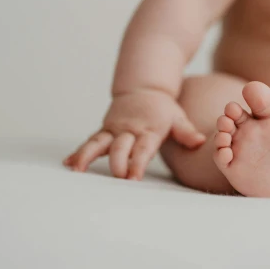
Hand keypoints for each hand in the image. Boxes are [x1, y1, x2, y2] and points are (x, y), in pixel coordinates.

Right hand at [63, 89, 205, 179]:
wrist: (144, 89)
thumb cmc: (164, 110)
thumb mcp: (178, 117)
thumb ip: (187, 132)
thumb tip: (200, 142)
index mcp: (149, 129)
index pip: (142, 148)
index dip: (137, 162)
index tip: (132, 177)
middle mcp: (129, 130)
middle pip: (120, 147)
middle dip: (117, 163)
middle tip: (115, 179)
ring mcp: (114, 130)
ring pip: (98, 143)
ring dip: (87, 156)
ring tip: (76, 169)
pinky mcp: (104, 130)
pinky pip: (91, 141)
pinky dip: (79, 152)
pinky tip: (69, 163)